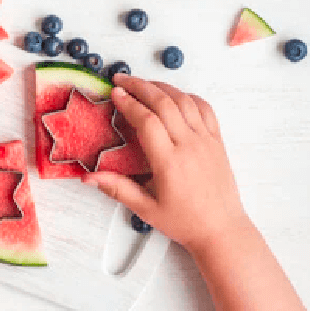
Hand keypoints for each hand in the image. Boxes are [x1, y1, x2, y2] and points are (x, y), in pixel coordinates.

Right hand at [84, 74, 249, 252]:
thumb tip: (88, 177)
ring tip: (143, 83)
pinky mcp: (217, 141)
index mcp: (169, 162)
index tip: (114, 93)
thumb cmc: (184, 222)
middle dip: (140, 86)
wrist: (222, 230)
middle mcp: (189, 146)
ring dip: (162, 87)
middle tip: (122, 79)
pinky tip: (174, 95)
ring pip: (184, 101)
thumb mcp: (145, 209)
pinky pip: (204, 109)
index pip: (147, 121)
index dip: (129, 103)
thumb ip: (117, 188)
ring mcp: (206, 141)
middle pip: (164, 103)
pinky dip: (188, 96)